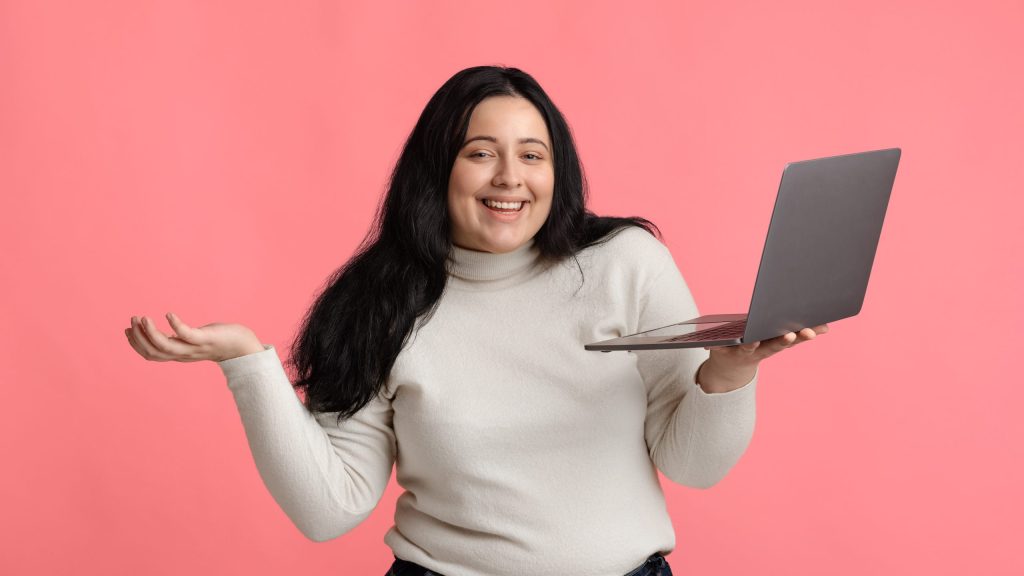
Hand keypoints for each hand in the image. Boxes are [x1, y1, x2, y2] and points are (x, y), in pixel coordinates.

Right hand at [124, 312, 264, 362]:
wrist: (242, 345)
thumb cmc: (216, 339)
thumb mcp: (193, 340)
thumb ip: (178, 339)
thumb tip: (165, 331)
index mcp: (178, 355)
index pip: (151, 355)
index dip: (136, 344)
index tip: (126, 329)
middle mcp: (184, 354)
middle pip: (154, 352)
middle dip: (139, 337)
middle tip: (132, 320)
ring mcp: (195, 348)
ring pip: (166, 346)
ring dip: (151, 333)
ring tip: (143, 318)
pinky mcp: (206, 340)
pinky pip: (187, 335)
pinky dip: (176, 325)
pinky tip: (169, 314)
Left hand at [696, 324, 828, 392]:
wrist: (729, 369)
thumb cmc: (756, 346)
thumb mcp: (776, 338)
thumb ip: (799, 333)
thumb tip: (826, 327)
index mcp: (775, 343)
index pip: (793, 339)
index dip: (803, 335)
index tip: (813, 331)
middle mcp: (761, 350)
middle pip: (774, 345)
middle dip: (784, 340)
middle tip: (791, 335)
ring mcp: (742, 352)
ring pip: (749, 347)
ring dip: (752, 344)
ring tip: (754, 339)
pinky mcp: (723, 351)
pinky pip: (719, 347)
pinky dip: (716, 346)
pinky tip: (712, 344)